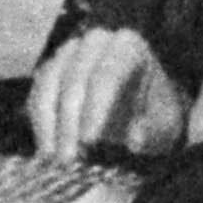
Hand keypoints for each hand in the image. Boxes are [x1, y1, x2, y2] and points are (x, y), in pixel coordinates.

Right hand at [28, 26, 183, 159]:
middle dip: (68, 122)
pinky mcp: (50, 72)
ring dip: (48, 124)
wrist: (141, 112)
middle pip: (73, 78)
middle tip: (69, 159)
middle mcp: (95, 42)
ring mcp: (69, 53)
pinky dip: (39, 124)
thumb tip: (134, 139)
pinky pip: (37, 94)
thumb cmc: (155, 117)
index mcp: (128, 47)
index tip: (89, 143)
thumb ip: (152, 132)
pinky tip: (46, 151)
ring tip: (54, 160)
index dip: (95, 109)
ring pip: (48, 83)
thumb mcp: (165, 127)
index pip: (107, 75)